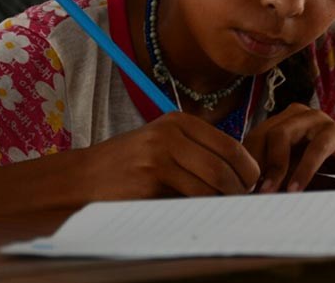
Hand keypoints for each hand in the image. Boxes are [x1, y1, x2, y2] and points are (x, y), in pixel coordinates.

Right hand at [78, 112, 259, 198]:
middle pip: (224, 165)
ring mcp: (160, 156)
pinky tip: (203, 212)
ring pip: (211, 184)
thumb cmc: (126, 164)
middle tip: (244, 200)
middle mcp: (171, 134)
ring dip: (223, 201)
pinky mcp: (150, 180)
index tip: (253, 181)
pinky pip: (190, 199)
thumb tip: (239, 173)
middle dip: (240, 187)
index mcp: (178, 121)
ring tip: (225, 208)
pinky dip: (203, 209)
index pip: (230, 143)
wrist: (82, 178)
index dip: (248, 166)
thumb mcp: (162, 144)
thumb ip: (196, 151)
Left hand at [243, 104, 334, 192]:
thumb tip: (244, 194)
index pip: (253, 139)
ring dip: (274, 167)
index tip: (239, 191)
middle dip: (255, 165)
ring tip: (269, 193)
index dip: (244, 164)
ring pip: (282, 135)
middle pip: (263, 134)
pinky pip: (315, 149)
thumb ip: (275, 174)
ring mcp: (317, 119)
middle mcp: (298, 115)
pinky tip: (296, 189)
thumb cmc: (330, 171)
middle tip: (250, 194)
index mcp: (284, 121)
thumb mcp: (296, 170)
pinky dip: (303, 170)